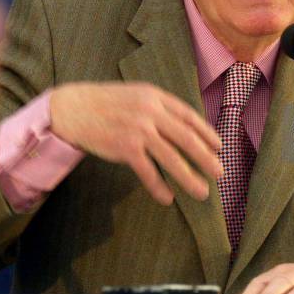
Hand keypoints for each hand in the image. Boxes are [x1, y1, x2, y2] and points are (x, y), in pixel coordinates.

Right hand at [50, 82, 222, 204]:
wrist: (73, 108)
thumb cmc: (107, 103)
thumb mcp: (137, 95)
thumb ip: (159, 107)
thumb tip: (184, 125)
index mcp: (156, 97)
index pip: (189, 116)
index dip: (206, 133)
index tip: (218, 147)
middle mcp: (151, 111)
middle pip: (186, 138)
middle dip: (205, 157)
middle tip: (220, 172)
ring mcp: (138, 130)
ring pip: (171, 158)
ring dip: (189, 177)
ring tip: (202, 191)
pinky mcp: (125, 147)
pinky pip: (147, 171)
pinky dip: (158, 186)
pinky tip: (167, 197)